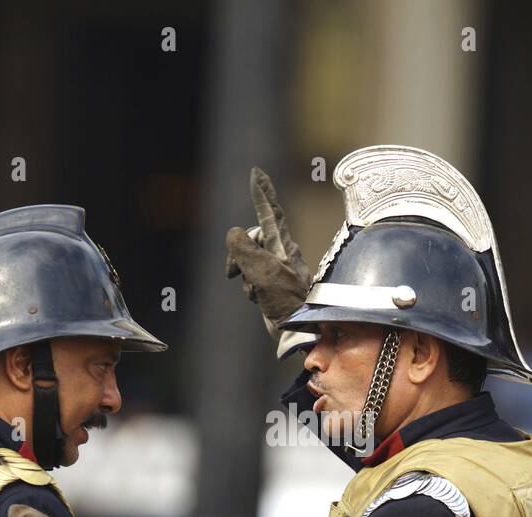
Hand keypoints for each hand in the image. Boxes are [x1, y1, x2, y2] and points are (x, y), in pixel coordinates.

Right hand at [225, 167, 314, 354]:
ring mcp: (275, 267)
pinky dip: (249, 287)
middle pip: (248, 238)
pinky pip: (250, 277)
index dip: (262, 192)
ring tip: (256, 291)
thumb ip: (244, 248)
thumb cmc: (286, 300)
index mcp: (282, 245)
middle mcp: (280, 252)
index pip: (270, 211)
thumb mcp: (262, 271)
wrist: (298, 329)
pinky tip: (259, 299)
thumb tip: (233, 233)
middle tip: (233, 273)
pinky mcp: (270, 283)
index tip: (256, 172)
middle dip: (237, 254)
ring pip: (245, 259)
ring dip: (244, 276)